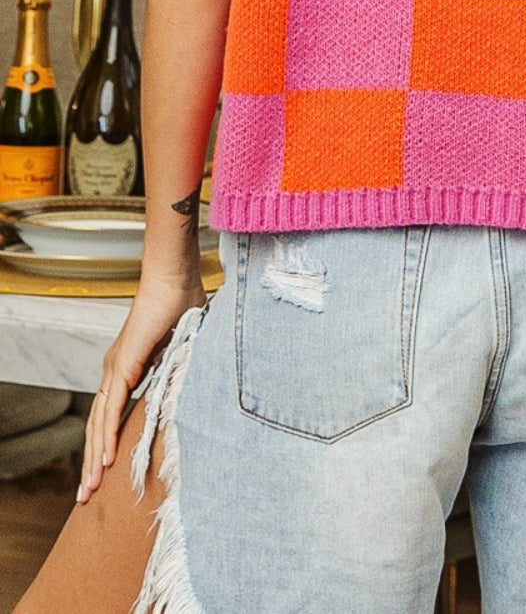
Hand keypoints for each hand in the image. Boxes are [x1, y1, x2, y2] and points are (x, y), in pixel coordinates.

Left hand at [79, 271, 205, 504]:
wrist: (174, 276)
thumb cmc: (182, 302)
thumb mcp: (184, 347)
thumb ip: (182, 367)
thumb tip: (193, 385)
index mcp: (127, 367)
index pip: (110, 414)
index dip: (104, 443)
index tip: (104, 472)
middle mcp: (115, 370)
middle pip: (98, 425)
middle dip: (91, 462)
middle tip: (86, 494)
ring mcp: (116, 367)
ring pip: (99, 422)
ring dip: (94, 457)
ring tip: (91, 487)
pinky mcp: (124, 365)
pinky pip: (112, 407)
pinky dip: (107, 435)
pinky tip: (105, 459)